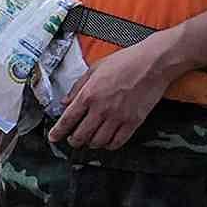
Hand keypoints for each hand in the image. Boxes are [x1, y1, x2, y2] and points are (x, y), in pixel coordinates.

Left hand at [42, 40, 173, 154]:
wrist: (153, 63)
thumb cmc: (125, 62)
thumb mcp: (95, 69)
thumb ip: (78, 87)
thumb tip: (65, 102)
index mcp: (89, 94)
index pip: (68, 120)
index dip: (58, 132)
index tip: (53, 138)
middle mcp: (101, 109)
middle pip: (81, 136)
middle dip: (73, 141)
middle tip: (73, 139)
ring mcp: (118, 117)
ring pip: (98, 142)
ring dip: (91, 143)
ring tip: (90, 140)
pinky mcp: (133, 122)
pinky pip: (117, 142)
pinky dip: (109, 145)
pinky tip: (107, 141)